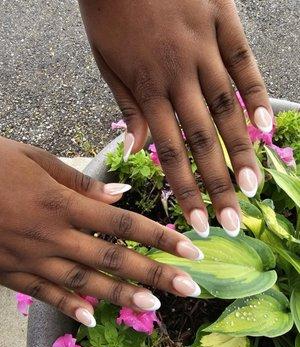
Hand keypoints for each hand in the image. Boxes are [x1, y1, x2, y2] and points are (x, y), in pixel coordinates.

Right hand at [0, 138, 201, 325]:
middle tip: (188, 288)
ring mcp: (32, 258)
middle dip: (153, 274)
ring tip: (153, 307)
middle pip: (112, 258)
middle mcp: (52, 235)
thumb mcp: (37, 160)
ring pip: (84, 282)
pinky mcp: (11, 272)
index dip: (160, 237)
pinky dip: (68, 307)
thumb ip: (80, 182)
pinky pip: (44, 293)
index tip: (189, 249)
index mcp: (61, 203)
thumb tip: (118, 195)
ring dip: (120, 296)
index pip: (123, 224)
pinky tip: (91, 319)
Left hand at [79, 0, 271, 236]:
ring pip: (226, 109)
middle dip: (217, 185)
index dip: (185, 191)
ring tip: (253, 187)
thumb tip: (135, 151)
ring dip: (241, 152)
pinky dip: (256, 94)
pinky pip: (244, 62)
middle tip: (231, 220)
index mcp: (147, 88)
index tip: (197, 222)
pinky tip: (267, 126)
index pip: (169, 153)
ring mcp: (203, 48)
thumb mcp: (105, 63)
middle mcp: (178, 75)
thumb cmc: (109, 11)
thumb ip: (125, 108)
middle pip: (201, 141)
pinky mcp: (222, 22)